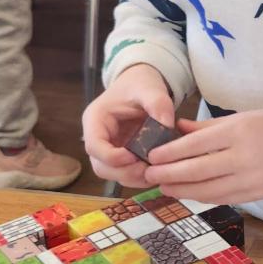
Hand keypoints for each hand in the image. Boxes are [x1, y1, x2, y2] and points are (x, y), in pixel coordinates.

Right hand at [82, 63, 175, 185]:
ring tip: (154, 171)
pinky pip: (125, 174)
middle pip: (101, 166)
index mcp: (95, 119)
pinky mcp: (120, 157)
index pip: (94, 146)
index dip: (112, 157)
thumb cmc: (140, 85)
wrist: (141, 86)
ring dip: (133, 178)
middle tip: (147, 170)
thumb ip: (159, 104)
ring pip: (112, 174)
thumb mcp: (150, 89)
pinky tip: (156, 171)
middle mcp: (97, 137)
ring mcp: (108, 149)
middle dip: (124, 172)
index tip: (134, 157)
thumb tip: (168, 125)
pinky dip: (139, 178)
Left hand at [142, 108, 262, 203]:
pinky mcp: (256, 195)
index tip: (152, 156)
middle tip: (149, 175)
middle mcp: (244, 158)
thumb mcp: (243, 117)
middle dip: (169, 174)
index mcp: (240, 133)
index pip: (196, 145)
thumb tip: (176, 129)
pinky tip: (188, 193)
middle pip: (198, 170)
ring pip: (208, 190)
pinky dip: (202, 196)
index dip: (171, 153)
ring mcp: (251, 180)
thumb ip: (208, 126)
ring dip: (182, 190)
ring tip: (164, 187)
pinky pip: (222, 198)